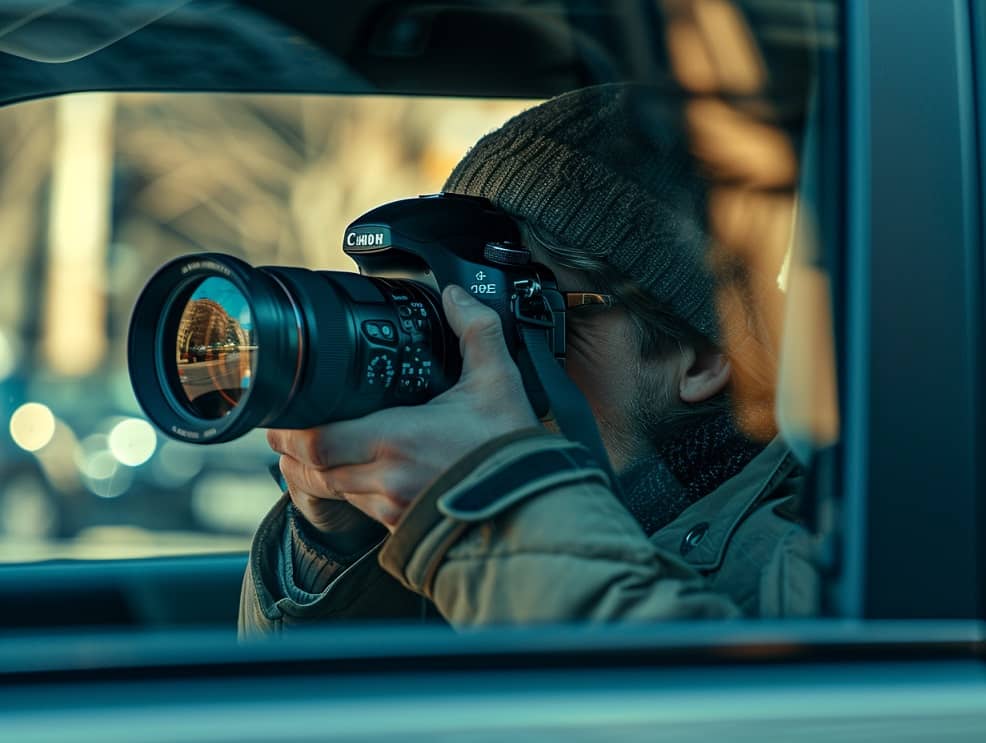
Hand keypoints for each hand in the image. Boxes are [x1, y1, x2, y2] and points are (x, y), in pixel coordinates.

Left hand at [268, 285, 539, 531]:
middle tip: (282, 432)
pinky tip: (347, 474)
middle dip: (291, 451)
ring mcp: (391, 507)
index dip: (289, 432)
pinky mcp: (400, 525)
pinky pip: (356, 509)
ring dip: (314, 472)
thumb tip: (456, 294)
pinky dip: (344, 490)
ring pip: (331, 491)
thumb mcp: (498, 380)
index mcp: (397, 439)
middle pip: (313, 469)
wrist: (531, 506)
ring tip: (305, 451)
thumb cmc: (510, 448)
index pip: (318, 440)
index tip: (280, 418)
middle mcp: (386, 478)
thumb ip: (476, 330)